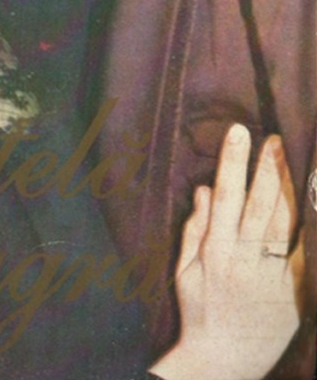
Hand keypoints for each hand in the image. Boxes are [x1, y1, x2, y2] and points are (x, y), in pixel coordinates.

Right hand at [150, 124, 303, 379]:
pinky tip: (312, 204)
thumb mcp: (184, 272)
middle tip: (278, 138)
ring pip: (286, 226)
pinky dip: (310, 229)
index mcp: (215, 252)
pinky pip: (304, 255)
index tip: (238, 132)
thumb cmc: (200, 311)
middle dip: (269, 169)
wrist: (225, 362)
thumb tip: (203, 189)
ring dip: (292, 190)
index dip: (232, 163)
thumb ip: (194, 229)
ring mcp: (272, 278)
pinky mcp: (293, 294)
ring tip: (299, 161)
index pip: (226, 197)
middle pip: (261, 206)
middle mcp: (244, 262)